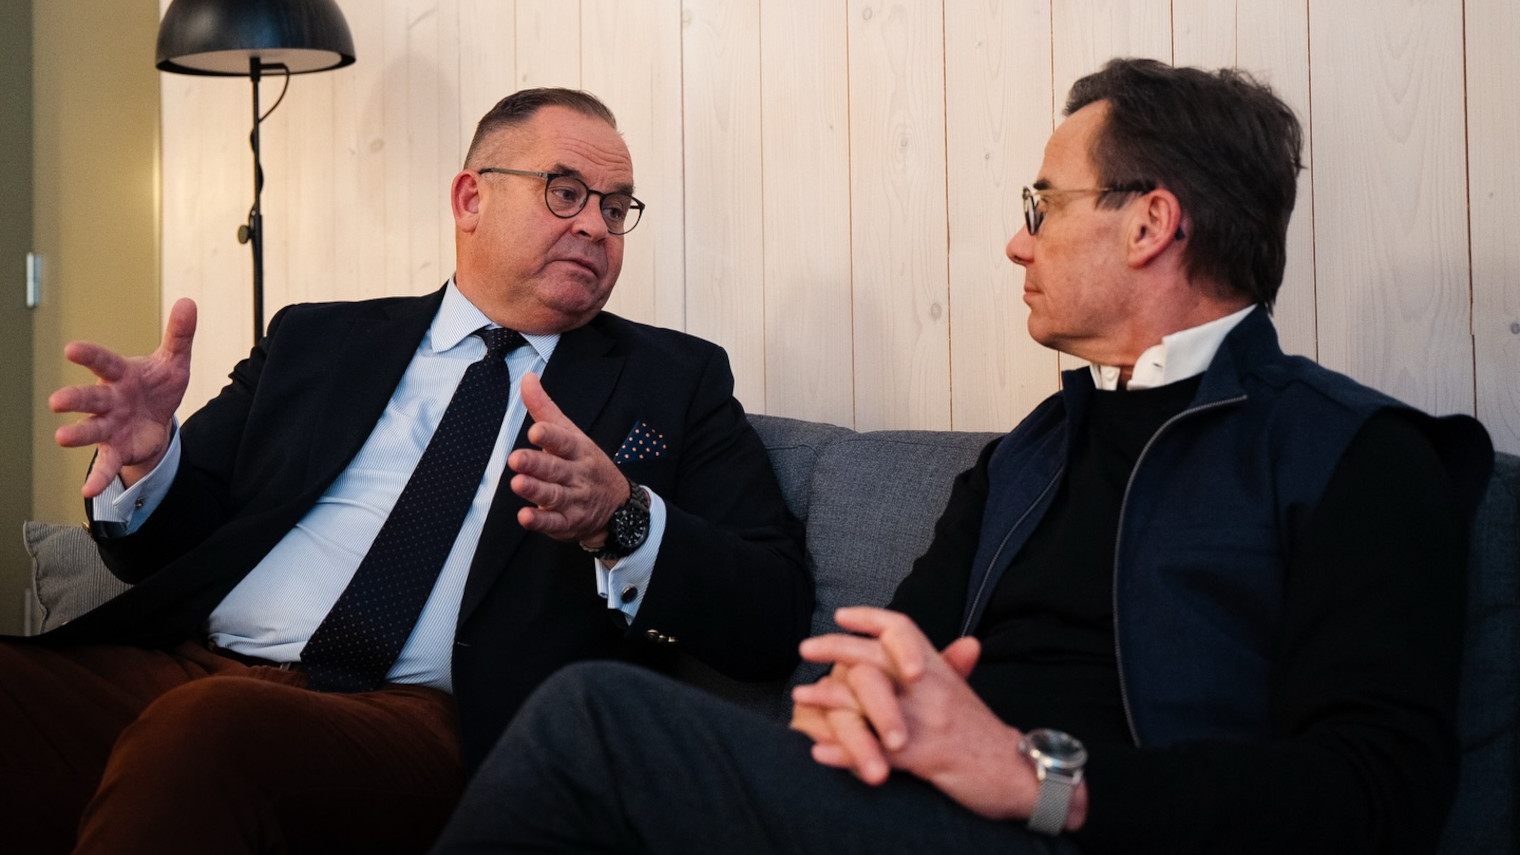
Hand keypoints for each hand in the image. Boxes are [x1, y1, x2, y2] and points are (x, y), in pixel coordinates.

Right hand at [49, 297, 196, 497]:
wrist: (159, 419)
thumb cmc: (157, 385)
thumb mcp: (174, 361)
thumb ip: (179, 334)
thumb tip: (188, 302)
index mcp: (120, 374)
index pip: (103, 362)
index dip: (89, 355)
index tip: (72, 349)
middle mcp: (108, 399)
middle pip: (89, 397)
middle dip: (74, 398)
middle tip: (57, 400)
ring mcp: (109, 425)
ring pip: (90, 429)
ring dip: (76, 434)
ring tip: (61, 438)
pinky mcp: (117, 448)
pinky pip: (107, 463)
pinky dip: (99, 476)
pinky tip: (88, 491)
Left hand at [508, 372, 628, 543]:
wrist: (617, 506)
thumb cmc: (585, 464)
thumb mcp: (570, 433)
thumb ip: (545, 408)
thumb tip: (528, 378)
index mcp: (578, 449)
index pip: (564, 441)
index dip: (551, 436)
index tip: (536, 431)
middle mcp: (577, 474)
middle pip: (556, 468)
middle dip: (537, 464)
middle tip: (516, 459)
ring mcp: (574, 499)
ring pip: (554, 495)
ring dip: (536, 490)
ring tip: (518, 484)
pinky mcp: (568, 522)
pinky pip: (554, 522)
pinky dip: (540, 521)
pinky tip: (526, 517)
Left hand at [791, 607, 1086, 826]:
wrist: (1019, 773)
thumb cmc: (984, 735)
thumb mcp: (963, 693)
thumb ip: (947, 668)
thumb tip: (955, 642)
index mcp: (939, 670)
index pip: (902, 629)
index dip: (870, 618)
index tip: (840, 614)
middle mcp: (931, 688)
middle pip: (877, 656)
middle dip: (836, 648)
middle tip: (805, 647)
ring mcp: (926, 722)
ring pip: (869, 702)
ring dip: (829, 699)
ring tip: (799, 698)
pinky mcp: (925, 758)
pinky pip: (877, 751)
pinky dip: (845, 752)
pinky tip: (819, 751)